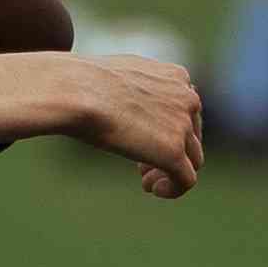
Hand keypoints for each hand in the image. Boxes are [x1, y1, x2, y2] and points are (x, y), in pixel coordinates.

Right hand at [64, 53, 204, 198]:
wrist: (74, 91)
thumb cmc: (77, 83)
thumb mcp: (113, 76)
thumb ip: (127, 88)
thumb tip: (112, 97)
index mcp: (175, 76)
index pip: (185, 109)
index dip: (165, 128)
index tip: (140, 139)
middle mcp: (187, 98)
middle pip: (192, 135)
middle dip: (169, 151)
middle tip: (140, 165)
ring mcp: (182, 125)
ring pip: (193, 158)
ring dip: (169, 172)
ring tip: (145, 181)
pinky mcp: (172, 151)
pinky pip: (186, 180)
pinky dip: (173, 189)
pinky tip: (151, 190)